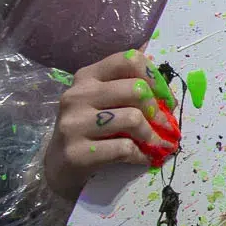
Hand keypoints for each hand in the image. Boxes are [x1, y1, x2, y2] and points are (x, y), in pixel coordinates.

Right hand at [43, 49, 179, 199]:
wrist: (59, 167)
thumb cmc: (90, 130)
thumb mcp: (105, 100)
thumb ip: (127, 82)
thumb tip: (156, 58)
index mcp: (87, 76)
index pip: (129, 60)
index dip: (155, 78)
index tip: (166, 98)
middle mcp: (77, 95)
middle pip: (136, 90)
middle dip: (158, 110)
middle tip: (166, 125)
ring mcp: (73, 124)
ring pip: (132, 118)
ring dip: (151, 135)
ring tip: (156, 144)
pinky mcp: (77, 153)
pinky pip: (124, 148)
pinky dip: (141, 155)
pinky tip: (143, 158)